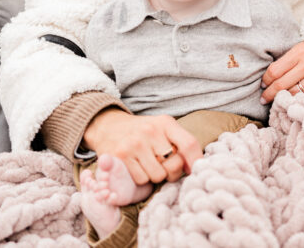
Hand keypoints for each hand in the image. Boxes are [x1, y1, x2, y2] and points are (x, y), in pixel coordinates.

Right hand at [83, 108, 202, 185]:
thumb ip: (180, 143)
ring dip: (154, 177)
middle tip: (163, 167)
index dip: (196, 161)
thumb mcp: (162, 129)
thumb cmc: (142, 132)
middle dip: (171, 172)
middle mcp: (151, 131)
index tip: (195, 171)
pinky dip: (141, 179)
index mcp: (166, 123)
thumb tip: (195, 167)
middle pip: (174, 165)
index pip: (189, 144)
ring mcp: (135, 144)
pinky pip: (141, 180)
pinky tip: (136, 168)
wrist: (108, 127)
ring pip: (158, 176)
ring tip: (148, 165)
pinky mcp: (121, 156)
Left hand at [260, 38, 303, 102]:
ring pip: (293, 94)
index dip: (266, 81)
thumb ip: (288, 61)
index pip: (275, 71)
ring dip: (283, 100)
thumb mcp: (302, 48)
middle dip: (269, 94)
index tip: (263, 85)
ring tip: (277, 102)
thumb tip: (268, 79)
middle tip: (264, 99)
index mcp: (300, 52)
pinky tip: (293, 104)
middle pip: (281, 85)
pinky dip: (299, 103)